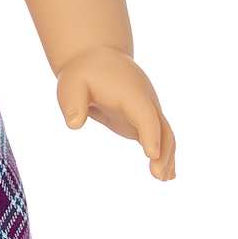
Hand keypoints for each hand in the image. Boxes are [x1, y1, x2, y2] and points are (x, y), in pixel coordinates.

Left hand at [55, 46, 175, 179]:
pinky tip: (166, 174)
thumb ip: (72, 104)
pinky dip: (164, 154)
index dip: (150, 134)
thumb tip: (73, 124)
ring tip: (164, 179)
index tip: (152, 154)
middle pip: (162, 127)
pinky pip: (158, 137)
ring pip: (165, 134)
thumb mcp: (70, 85)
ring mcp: (147, 110)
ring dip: (167, 156)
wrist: (97, 59)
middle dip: (163, 151)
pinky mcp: (142, 119)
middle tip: (158, 176)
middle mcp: (145, 101)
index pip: (145, 115)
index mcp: (131, 93)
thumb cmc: (82, 74)